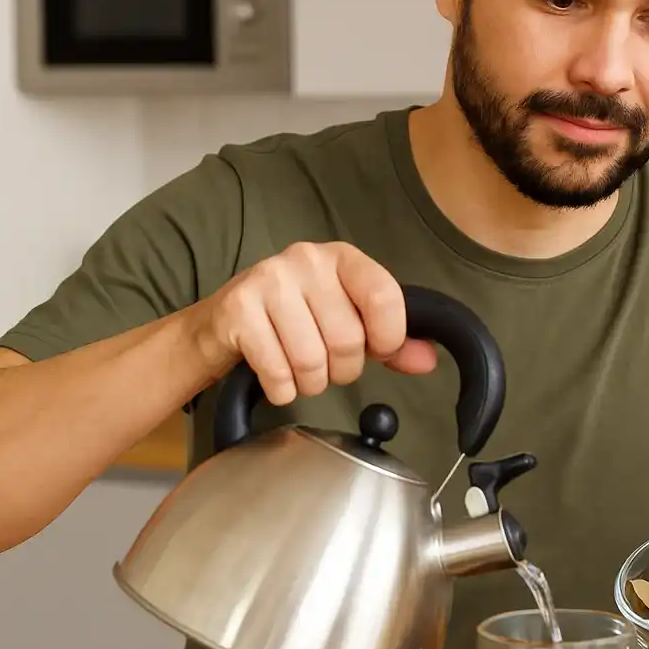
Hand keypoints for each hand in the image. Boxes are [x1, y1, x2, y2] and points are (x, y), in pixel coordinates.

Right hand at [192, 241, 436, 404]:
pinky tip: (276, 378)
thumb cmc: (293, 321)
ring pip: (313, 361)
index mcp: (341, 257)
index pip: (384, 295)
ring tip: (300, 371)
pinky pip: (279, 373)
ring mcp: (268, 281)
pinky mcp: (238, 310)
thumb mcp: (346, 320)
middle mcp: (306, 260)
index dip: (388, 337)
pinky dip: (282, 390)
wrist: (221, 325)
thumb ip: (390, 341)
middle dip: (342, 370)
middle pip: (348, 340)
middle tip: (327, 364)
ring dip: (311, 383)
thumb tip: (427, 360)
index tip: (377, 350)